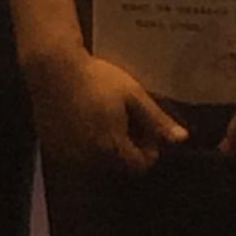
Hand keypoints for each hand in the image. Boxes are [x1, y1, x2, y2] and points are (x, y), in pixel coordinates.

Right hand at [26, 51, 186, 174]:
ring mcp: (69, 156)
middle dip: (127, 144)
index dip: (148, 146)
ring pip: (97, 159)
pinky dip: (85, 141)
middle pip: (119, 163)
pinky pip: (77, 153)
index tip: (145, 125)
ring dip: (106, 143)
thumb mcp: (133, 95)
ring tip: (105, 113)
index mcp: (112, 149)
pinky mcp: (53, 148)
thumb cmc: (98, 79)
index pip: (140, 165)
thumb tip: (182, 139)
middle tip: (125, 115)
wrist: (54, 70)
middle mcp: (89, 161)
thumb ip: (156, 120)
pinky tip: (84, 116)